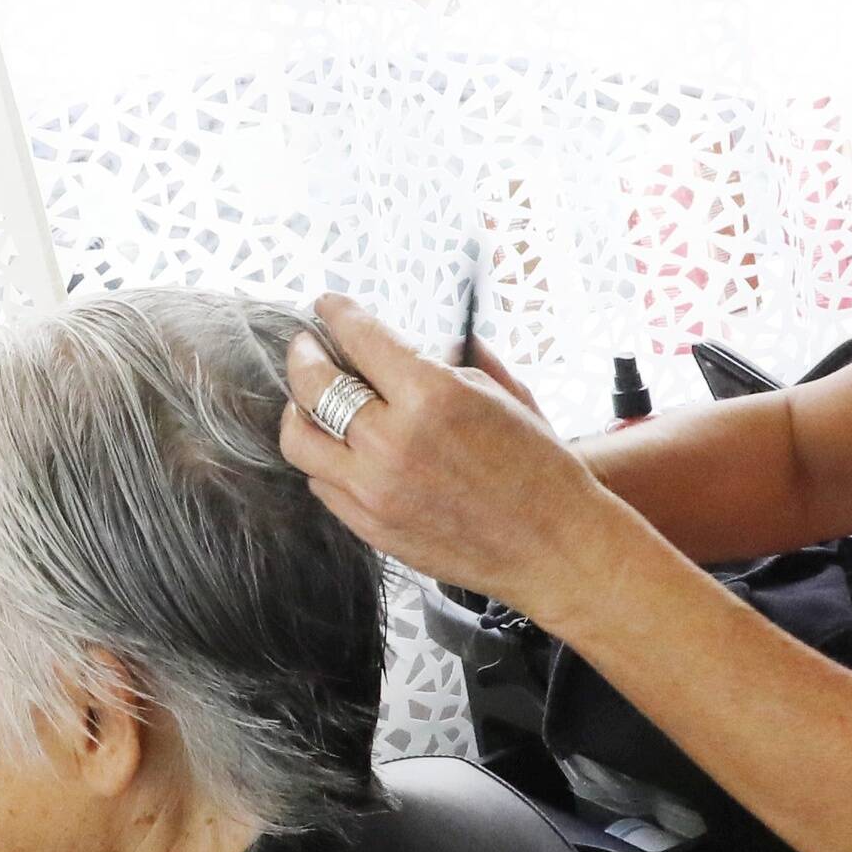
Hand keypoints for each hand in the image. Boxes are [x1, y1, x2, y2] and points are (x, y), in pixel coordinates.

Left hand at [281, 294, 614, 614]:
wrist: (553, 545)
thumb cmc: (538, 466)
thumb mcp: (503, 393)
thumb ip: (448, 363)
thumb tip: (409, 346)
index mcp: (431, 395)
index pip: (360, 338)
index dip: (337, 314)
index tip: (327, 306)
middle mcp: (393, 440)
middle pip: (312, 384)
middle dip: (303, 354)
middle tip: (305, 345)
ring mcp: (374, 489)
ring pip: (300, 440)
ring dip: (297, 410)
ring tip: (307, 400)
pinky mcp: (370, 526)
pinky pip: (321, 484)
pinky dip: (323, 459)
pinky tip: (337, 448)